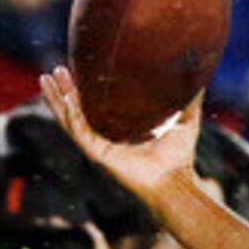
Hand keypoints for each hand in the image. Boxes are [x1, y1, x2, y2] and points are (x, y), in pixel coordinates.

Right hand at [38, 66, 204, 200]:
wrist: (176, 181)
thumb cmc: (179, 157)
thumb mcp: (185, 121)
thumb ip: (190, 100)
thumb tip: (201, 76)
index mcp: (119, 128)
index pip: (95, 105)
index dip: (84, 88)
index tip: (78, 67)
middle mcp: (105, 136)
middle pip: (76, 109)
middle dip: (64, 89)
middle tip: (56, 68)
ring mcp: (98, 145)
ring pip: (70, 117)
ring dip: (57, 98)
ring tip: (47, 77)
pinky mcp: (97, 152)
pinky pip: (77, 129)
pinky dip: (68, 113)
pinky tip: (61, 98)